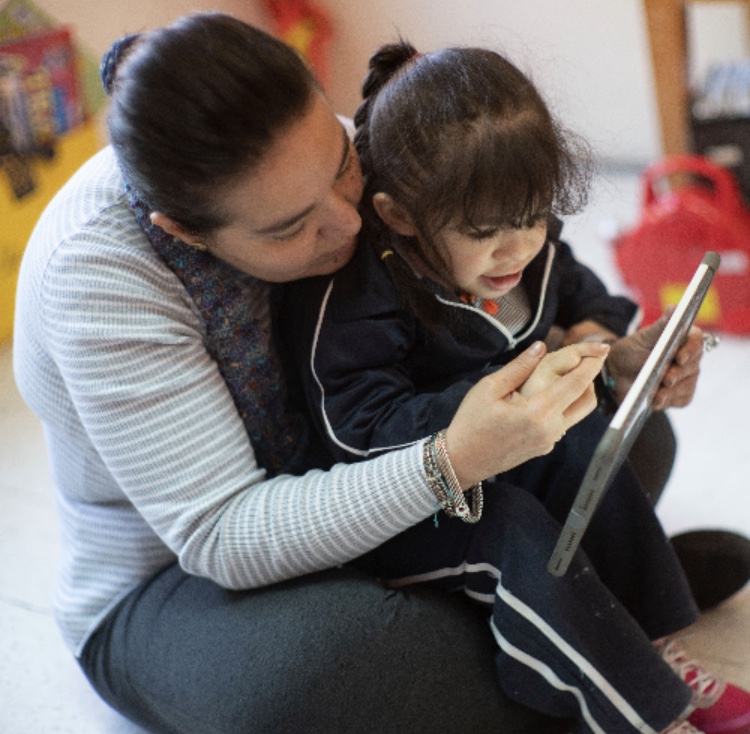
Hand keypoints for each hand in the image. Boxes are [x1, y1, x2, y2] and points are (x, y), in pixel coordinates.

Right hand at [445, 341, 604, 486]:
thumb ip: (519, 367)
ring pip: (578, 412)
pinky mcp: (545, 447)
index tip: (602, 348)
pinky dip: (564, 404)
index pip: (576, 384)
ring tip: (567, 372)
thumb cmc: (471, 422)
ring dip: (578, 391)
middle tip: (588, 357)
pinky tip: (548, 393)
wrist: (462, 461)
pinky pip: (564, 422)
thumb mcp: (489, 388)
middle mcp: (550, 430)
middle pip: (587, 399)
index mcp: (537, 412)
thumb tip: (542, 347)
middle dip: (591, 376)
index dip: (591, 364)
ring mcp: (549, 441)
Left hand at [607, 310, 703, 409]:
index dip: (689, 349)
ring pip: (686, 386)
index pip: (696, 342)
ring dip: (671, 391)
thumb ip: (661, 326)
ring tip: (657, 394)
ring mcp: (687, 378)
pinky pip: (679, 400)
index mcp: (685, 339)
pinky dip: (667, 401)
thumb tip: (675, 309)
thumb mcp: (643, 338)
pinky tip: (656, 401)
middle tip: (666, 378)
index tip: (679, 356)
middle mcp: (690, 359)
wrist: (617, 373)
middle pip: (691, 367)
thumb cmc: (632, 350)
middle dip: (677, 373)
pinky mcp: (680, 395)